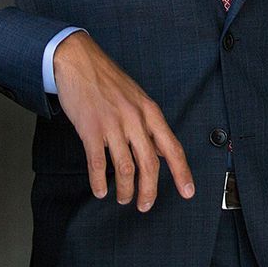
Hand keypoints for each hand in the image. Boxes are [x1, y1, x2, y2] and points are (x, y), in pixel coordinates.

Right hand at [52, 31, 194, 211]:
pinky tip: (100, 191)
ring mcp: (112, 124)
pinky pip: (98, 163)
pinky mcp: (90, 128)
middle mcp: (135, 118)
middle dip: (149, 190)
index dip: (182, 172)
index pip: (172, 147)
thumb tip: (161, 151)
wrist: (79, 60)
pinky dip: (99, 182)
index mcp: (149, 111)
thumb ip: (149, 125)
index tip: (188, 192)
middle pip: (150, 164)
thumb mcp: (137, 98)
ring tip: (123, 199)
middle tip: (145, 205)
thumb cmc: (108, 80)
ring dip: (125, 190)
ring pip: (125, 168)